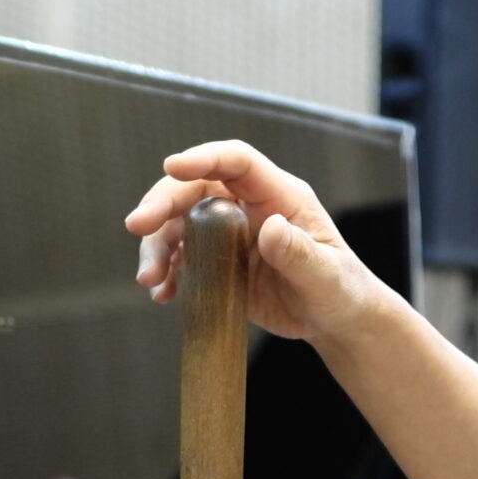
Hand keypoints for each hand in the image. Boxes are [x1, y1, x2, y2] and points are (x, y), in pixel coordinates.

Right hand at [125, 140, 387, 343]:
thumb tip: (269, 227)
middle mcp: (248, 207)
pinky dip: (167, 273)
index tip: (171, 166)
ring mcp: (230, 234)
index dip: (203, 158)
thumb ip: (299, 252)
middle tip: (136, 227)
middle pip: (195, 188)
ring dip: (157, 246)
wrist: (335, 320)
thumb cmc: (341, 291)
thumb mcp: (326, 276)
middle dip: (162, 203)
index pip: (236, 162)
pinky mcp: (218, 263)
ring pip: (181, 224)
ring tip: (150, 280)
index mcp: (279, 196)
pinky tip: (162, 294)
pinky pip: (183, 258)